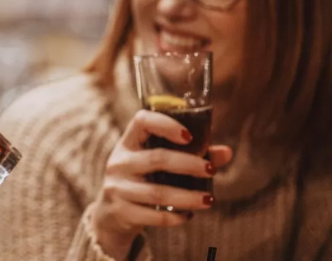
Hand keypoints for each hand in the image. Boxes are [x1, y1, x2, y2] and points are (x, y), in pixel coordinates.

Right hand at [91, 110, 232, 258]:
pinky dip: (175, 217)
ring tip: (209, 200)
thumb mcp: (156, 163)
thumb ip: (191, 155)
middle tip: (211, 170)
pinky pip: (153, 215)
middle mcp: (119, 162)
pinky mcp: (121, 212)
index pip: (142, 121)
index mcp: (128, 143)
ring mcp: (117, 188)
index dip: (166, 124)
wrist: (111, 215)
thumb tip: (227, 152)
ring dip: (188, 196)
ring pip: (157, 192)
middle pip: (157, 158)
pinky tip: (188, 215)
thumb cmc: (142, 180)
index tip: (189, 136)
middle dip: (189, 164)